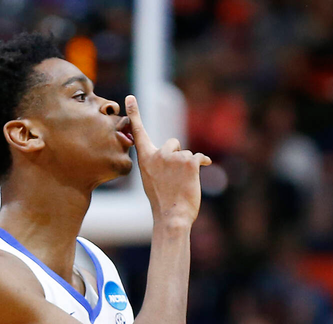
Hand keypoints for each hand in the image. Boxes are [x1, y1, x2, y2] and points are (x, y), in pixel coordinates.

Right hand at [125, 95, 211, 228]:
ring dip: (188, 166)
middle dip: (177, 155)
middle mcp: (158, 154)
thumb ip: (155, 163)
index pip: (138, 132)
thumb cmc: (162, 202)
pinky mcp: (190, 162)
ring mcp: (173, 157)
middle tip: (175, 177)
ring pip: (186, 153)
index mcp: (145, 159)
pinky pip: (200, 157)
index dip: (135, 114)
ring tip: (182, 183)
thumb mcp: (151, 179)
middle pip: (173, 143)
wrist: (172, 217)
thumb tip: (171, 154)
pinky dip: (202, 163)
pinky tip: (201, 172)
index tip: (130, 97)